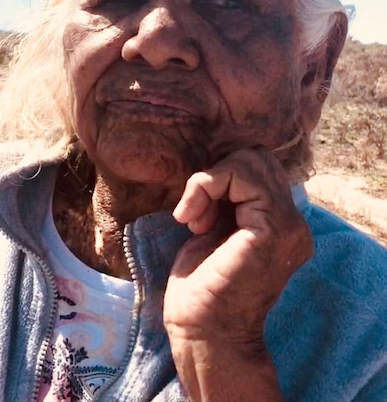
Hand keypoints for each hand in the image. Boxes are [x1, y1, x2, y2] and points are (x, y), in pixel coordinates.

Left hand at [164, 148, 312, 400]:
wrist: (202, 329)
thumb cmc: (201, 286)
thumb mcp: (218, 229)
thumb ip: (230, 202)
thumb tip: (220, 168)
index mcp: (282, 224)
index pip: (260, 168)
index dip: (223, 180)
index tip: (198, 215)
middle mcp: (294, 223)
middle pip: (257, 158)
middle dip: (218, 176)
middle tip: (198, 215)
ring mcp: (288, 225)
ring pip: (250, 161)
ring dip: (209, 183)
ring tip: (196, 220)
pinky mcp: (270, 228)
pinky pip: (240, 176)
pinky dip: (206, 187)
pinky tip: (193, 222)